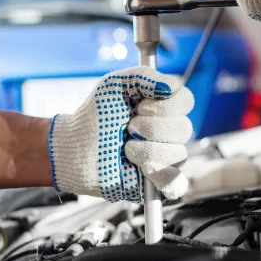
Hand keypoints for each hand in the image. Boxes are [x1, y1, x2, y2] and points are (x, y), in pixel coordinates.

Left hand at [48, 67, 193, 202]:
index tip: (140, 106)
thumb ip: (144, 76)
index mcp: (162, 109)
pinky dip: (165, 177)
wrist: (74, 146)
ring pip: (178, 155)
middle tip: (128, 129)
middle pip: (184, 129)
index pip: (186, 102)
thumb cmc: (95, 115)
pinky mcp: (155, 184)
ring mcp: (163, 159)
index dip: (166, 105)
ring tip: (126, 150)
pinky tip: (144, 169)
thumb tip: (173, 86)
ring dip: (148, 150)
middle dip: (152, 128)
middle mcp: (167, 134)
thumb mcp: (115, 84)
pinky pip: (177, 185)